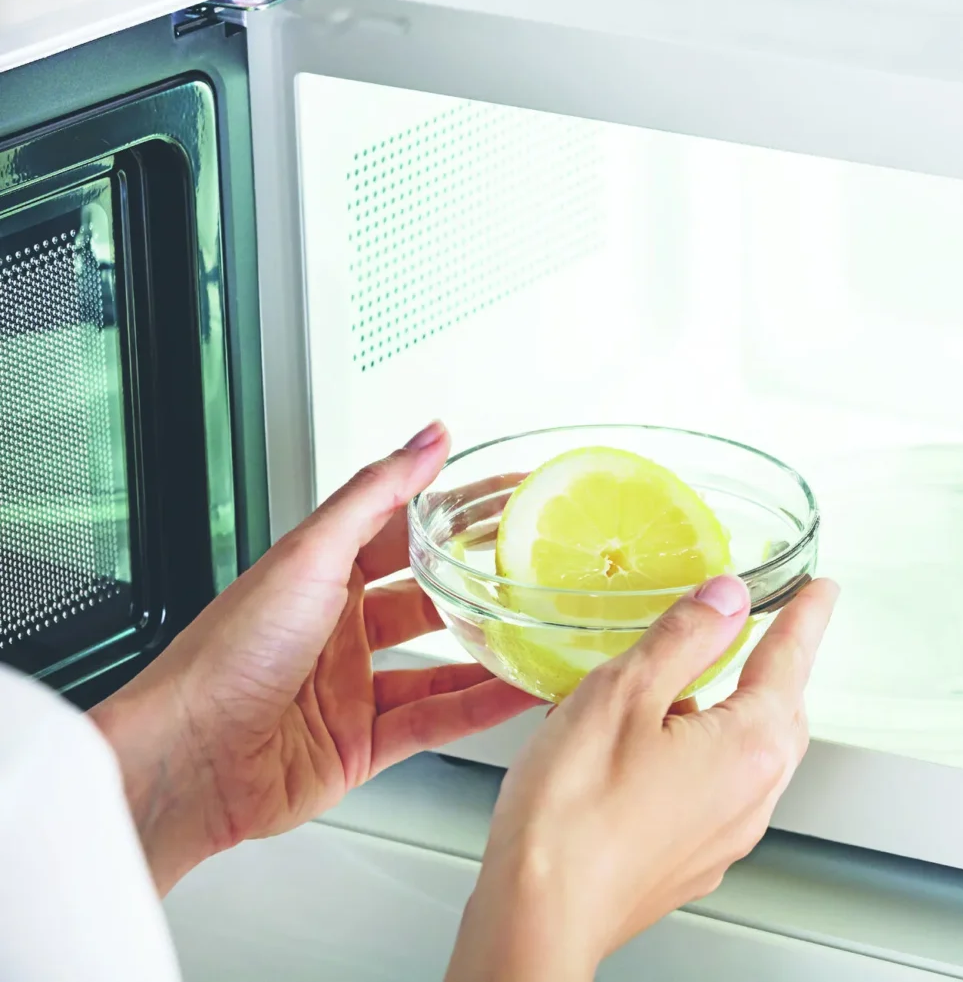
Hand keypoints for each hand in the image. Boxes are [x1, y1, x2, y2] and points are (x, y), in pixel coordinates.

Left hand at [91, 422, 543, 892]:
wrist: (189, 757)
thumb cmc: (226, 653)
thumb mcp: (310, 555)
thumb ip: (375, 496)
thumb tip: (425, 439)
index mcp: (317, 577)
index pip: (400, 531)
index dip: (453, 513)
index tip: (505, 496)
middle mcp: (335, 630)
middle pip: (425, 599)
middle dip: (478, 585)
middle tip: (535, 569)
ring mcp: (350, 689)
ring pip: (440, 664)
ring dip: (489, 652)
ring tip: (540, 635)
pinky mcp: (362, 745)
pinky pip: (437, 719)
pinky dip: (482, 708)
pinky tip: (519, 694)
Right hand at [445, 574, 839, 981]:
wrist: (538, 916)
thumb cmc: (572, 814)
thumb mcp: (623, 693)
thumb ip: (683, 637)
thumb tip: (726, 598)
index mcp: (748, 746)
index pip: (790, 660)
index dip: (805, 617)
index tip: (820, 590)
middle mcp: (752, 796)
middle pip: (781, 712)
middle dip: (776, 667)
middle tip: (768, 629)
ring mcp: (725, 836)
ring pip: (749, 755)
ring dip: (734, 713)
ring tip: (689, 684)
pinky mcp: (692, 861)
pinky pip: (718, 792)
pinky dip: (704, 755)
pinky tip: (654, 748)